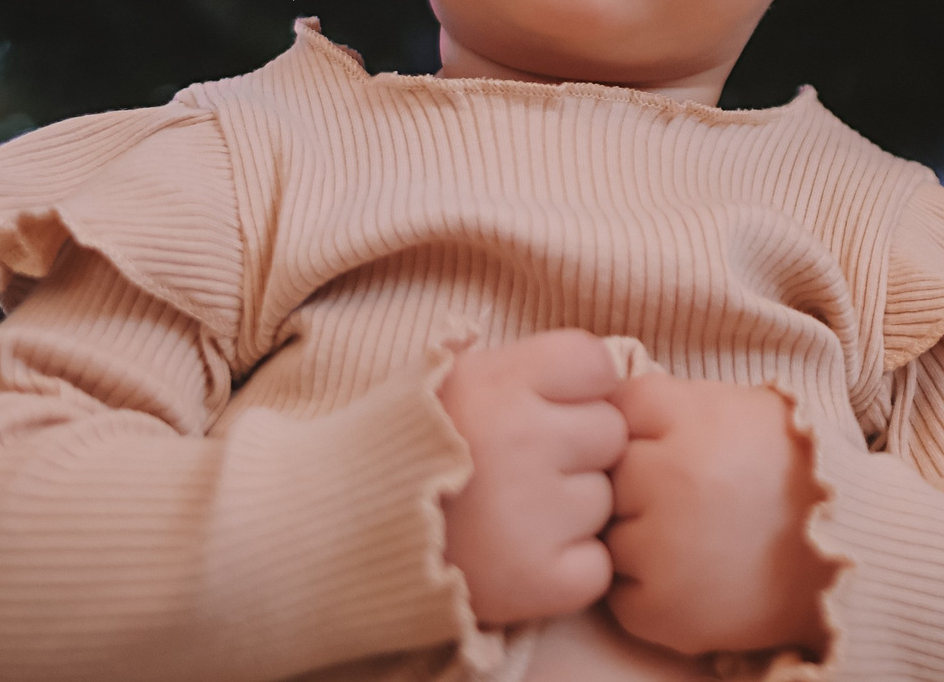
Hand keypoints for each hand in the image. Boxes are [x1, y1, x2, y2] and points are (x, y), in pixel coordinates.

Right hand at [437, 329, 629, 626]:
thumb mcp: (459, 378)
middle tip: (518, 470)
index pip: (598, 364)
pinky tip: (519, 557)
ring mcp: (530, 512)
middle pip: (610, 433)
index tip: (540, 408)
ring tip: (509, 515)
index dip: (577, 389)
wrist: (333, 533)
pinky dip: (567, 570)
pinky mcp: (535, 578)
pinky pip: (596, 567)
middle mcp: (520, 439)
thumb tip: (610, 369)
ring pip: (604, 500)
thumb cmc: (410, 448)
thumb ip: (531, 368)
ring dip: (571, 512)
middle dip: (577, 450)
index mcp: (500, 381)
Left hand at [603, 374, 830, 656]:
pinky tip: (698, 578)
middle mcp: (666, 475)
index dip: (644, 432)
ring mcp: (659, 546)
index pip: (618, 410)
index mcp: (686, 415)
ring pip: (610, 537)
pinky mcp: (661, 609)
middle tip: (691, 500)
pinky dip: (650, 593)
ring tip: (699, 541)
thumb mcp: (747, 407)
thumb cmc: (800, 472)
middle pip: (607, 475)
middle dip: (639, 487)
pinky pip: (622, 596)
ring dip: (641, 541)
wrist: (856, 549)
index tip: (675, 447)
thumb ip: (679, 404)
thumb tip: (611, 407)